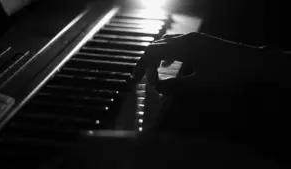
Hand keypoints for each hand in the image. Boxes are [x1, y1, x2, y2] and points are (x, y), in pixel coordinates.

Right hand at [135, 32, 266, 94]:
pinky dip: (167, 53)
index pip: (152, 53)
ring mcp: (194, 38)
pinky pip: (176, 44)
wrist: (254, 64)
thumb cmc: (228, 75)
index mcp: (183, 47)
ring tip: (152, 72)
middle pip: (157, 46)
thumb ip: (175, 86)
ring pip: (166, 43)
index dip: (140, 67)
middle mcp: (186, 39)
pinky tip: (170, 63)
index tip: (136, 81)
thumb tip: (156, 87)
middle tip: (140, 79)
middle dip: (146, 62)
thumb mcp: (200, 84)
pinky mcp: (200, 41)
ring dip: (156, 57)